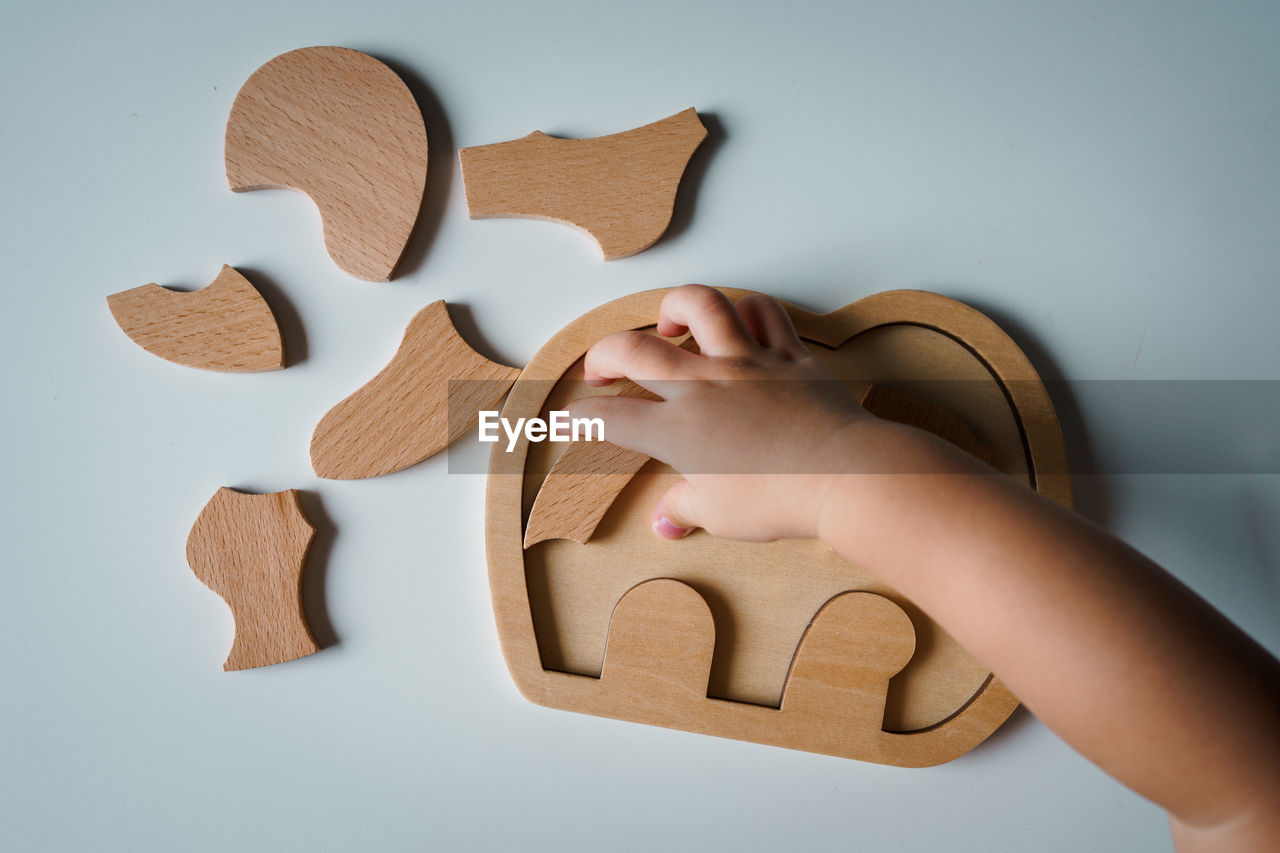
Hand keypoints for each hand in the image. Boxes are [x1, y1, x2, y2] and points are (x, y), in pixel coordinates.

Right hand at [568, 285, 870, 540]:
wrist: (844, 476)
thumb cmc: (780, 499)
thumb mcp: (721, 515)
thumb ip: (686, 509)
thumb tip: (666, 520)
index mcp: (677, 430)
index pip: (609, 419)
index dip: (578, 418)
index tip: (567, 418)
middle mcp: (703, 386)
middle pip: (634, 349)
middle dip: (603, 355)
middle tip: (601, 370)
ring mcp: (746, 363)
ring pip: (700, 305)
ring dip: (675, 306)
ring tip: (669, 323)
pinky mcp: (788, 355)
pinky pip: (763, 313)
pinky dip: (745, 310)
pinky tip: (737, 321)